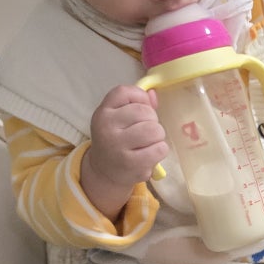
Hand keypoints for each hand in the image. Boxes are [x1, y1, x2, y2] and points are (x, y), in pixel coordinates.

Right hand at [82, 85, 167, 218]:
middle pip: (145, 111)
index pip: (125, 92)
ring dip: (158, 136)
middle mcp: (107, 128)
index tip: (140, 108)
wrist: (104, 171)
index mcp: (103, 113)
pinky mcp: (131, 164)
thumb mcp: (117, 118)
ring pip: (154, 130)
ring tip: (150, 142)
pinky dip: (160, 150)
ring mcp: (118, 147)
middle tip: (146, 130)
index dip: (140, 97)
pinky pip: (160, 149)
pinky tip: (150, 154)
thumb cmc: (116, 139)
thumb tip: (153, 94)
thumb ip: (136, 103)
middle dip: (152, 120)